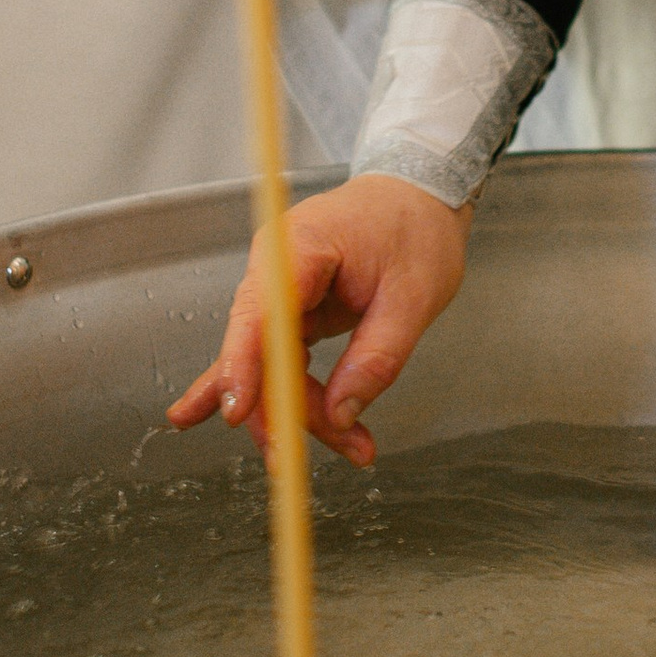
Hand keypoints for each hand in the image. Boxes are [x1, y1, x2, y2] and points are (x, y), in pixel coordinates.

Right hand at [165, 175, 471, 467]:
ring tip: (353, 447)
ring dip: (302, 412)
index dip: (243, 366)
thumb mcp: (415, 296)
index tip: (236, 411)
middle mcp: (275, 269)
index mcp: (299, 248)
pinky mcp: (294, 309)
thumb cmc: (417, 229)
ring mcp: (281, 290)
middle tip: (299, 463)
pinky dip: (296, 396)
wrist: (420, 193)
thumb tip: (342, 413)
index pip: (258, 313)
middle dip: (283, 410)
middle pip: (260, 353)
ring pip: (272, 368)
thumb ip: (378, 355)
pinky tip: (258, 431)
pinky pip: (285, 361)